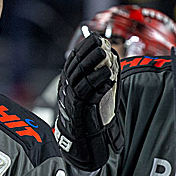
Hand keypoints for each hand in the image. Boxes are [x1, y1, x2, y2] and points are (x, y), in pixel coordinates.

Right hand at [54, 33, 121, 171]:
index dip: (84, 47)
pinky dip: (99, 86)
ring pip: (81, 78)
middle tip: (101, 44)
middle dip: (89, 54)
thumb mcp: (89, 89)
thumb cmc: (86, 112)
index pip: (74, 58)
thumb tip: (108, 54)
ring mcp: (71, 98)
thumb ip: (95, 73)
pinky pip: (88, 95)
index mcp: (67, 79)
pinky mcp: (78, 110)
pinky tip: (109, 79)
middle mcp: (66, 87)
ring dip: (95, 67)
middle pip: (77, 66)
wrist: (78, 139)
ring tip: (107, 58)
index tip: (95, 37)